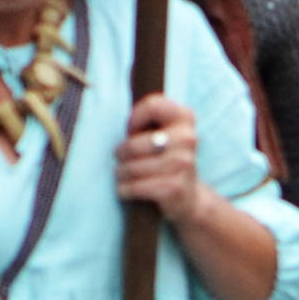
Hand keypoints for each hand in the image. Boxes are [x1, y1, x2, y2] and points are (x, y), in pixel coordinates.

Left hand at [115, 93, 202, 224]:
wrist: (188, 198)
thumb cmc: (165, 160)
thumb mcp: (163, 132)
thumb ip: (147, 118)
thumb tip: (109, 101)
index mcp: (185, 117)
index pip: (152, 105)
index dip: (134, 119)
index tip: (131, 131)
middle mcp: (188, 138)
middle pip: (135, 143)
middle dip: (121, 153)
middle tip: (121, 158)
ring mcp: (183, 164)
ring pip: (132, 167)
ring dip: (120, 173)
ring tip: (122, 175)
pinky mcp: (174, 187)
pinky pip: (135, 186)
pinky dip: (124, 190)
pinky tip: (125, 190)